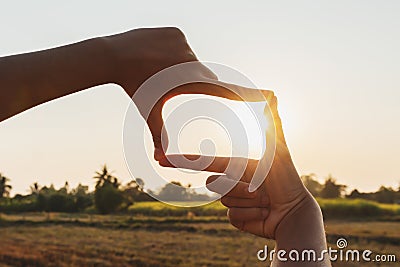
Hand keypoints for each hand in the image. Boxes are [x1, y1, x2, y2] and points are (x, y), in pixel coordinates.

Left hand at [104, 27, 271, 159]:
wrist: (114, 56)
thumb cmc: (134, 87)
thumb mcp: (149, 112)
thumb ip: (159, 134)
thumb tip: (160, 159)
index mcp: (190, 85)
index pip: (227, 92)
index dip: (250, 95)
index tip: (270, 96)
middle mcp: (192, 64)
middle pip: (204, 78)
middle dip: (192, 84)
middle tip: (167, 81)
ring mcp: (185, 45)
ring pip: (191, 61)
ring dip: (179, 68)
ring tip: (156, 68)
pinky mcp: (177, 33)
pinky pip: (181, 46)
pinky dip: (172, 52)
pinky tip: (154, 53)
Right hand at [159, 95, 319, 239]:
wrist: (294, 214)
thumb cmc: (287, 180)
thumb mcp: (278, 150)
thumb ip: (272, 125)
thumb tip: (274, 94)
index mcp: (237, 166)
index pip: (205, 162)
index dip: (181, 161)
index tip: (160, 159)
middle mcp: (234, 182)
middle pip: (214, 185)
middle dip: (235, 187)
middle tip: (258, 189)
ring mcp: (234, 201)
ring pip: (223, 202)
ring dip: (245, 201)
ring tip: (264, 200)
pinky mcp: (237, 218)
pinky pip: (231, 217)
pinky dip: (248, 216)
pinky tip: (263, 214)